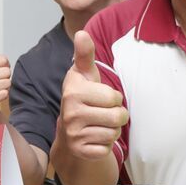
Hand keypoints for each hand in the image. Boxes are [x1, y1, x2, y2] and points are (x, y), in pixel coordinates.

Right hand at [59, 31, 127, 159]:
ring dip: (111, 129)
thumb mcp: (84, 74)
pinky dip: (105, 144)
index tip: (102, 97)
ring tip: (99, 124)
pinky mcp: (80, 151)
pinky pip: (106, 149)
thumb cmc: (82, 96)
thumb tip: (82, 33)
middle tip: (104, 112)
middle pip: (117, 117)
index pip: (115, 97)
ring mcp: (74, 134)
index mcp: (73, 92)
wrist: (68, 129)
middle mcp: (70, 113)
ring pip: (113, 133)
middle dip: (117, 115)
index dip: (114, 98)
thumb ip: (85, 54)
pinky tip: (94, 137)